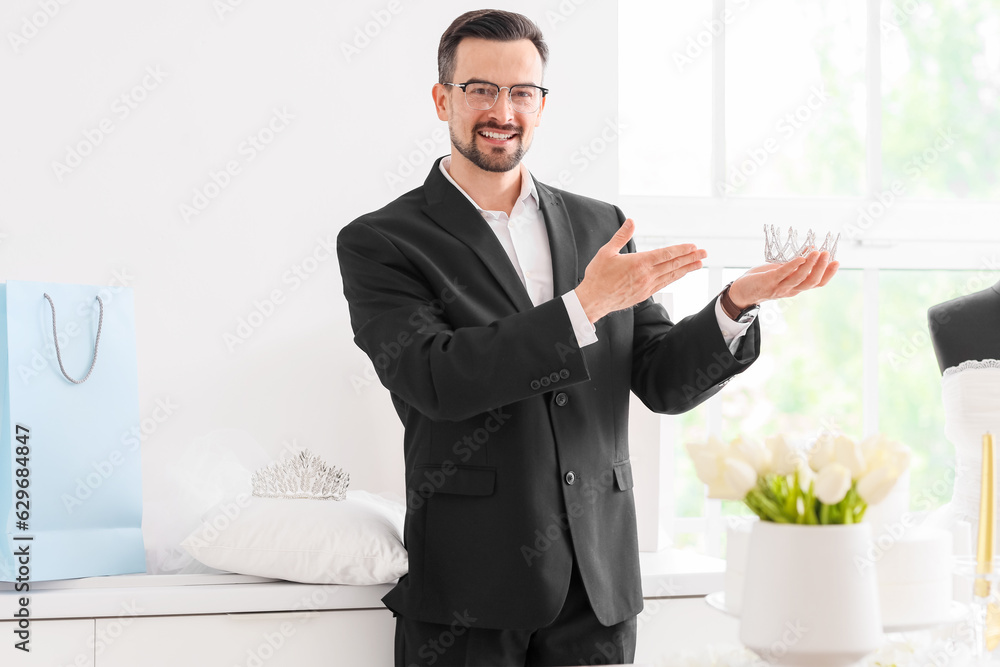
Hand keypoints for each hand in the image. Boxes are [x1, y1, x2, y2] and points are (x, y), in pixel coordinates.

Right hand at [576, 218, 706, 323]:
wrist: (592, 300)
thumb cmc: (597, 276)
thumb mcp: (607, 252)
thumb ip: (621, 236)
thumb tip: (631, 221)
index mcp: (638, 263)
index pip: (665, 254)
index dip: (681, 250)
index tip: (693, 246)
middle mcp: (646, 275)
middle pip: (673, 265)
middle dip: (690, 258)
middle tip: (704, 253)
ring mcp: (646, 287)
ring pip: (671, 276)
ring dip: (686, 269)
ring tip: (698, 264)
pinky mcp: (643, 295)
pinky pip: (663, 284)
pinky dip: (674, 278)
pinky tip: (679, 275)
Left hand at [728, 250, 838, 309]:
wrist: (742, 291)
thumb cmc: (764, 279)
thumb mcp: (783, 270)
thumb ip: (797, 263)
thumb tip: (811, 249)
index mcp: (797, 287)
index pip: (817, 283)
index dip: (828, 274)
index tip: (837, 261)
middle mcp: (791, 289)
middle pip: (812, 282)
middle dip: (821, 268)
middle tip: (827, 253)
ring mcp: (780, 287)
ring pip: (800, 278)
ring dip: (810, 265)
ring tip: (816, 252)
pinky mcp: (769, 282)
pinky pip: (783, 274)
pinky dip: (793, 265)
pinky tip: (800, 257)